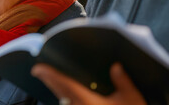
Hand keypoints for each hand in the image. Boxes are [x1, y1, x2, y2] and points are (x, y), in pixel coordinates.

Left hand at [31, 63, 145, 104]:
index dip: (48, 75)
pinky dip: (66, 99)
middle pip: (58, 92)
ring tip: (51, 81)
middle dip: (49, 81)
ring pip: (63, 101)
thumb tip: (115, 67)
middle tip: (40, 72)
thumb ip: (122, 81)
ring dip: (57, 91)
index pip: (63, 83)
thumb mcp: (131, 98)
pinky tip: (67, 97)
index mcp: (87, 100)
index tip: (37, 69)